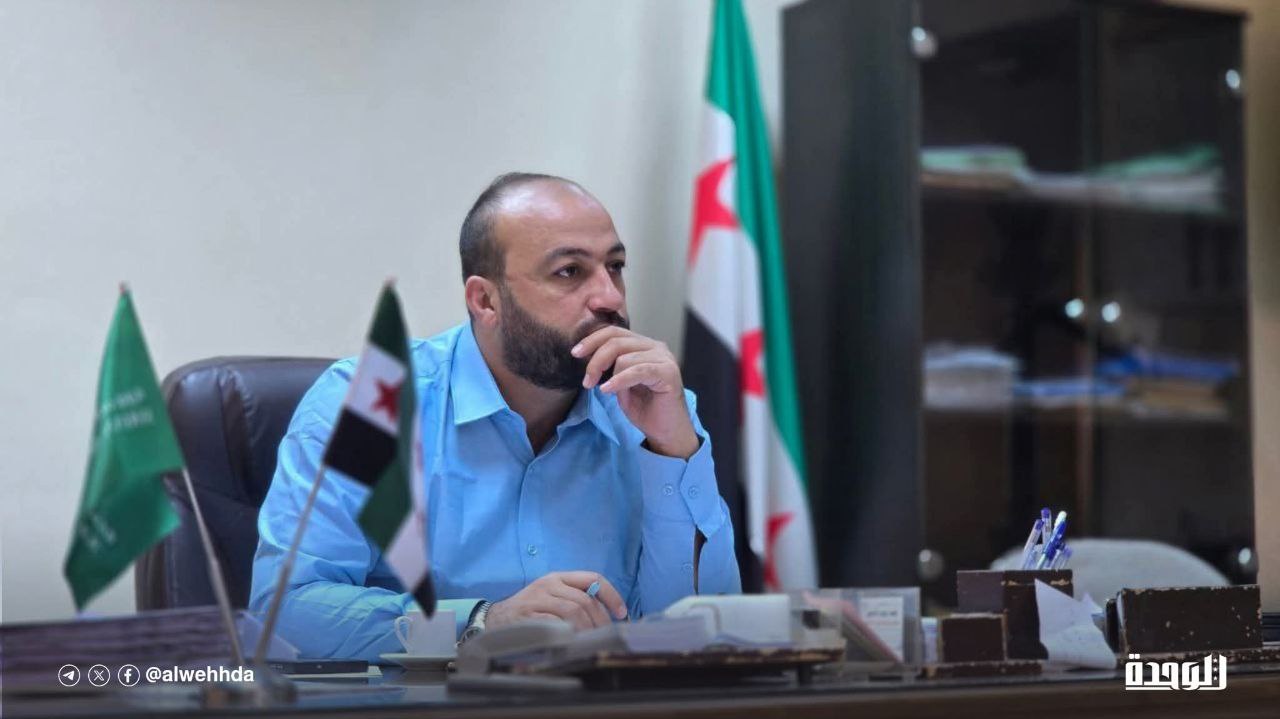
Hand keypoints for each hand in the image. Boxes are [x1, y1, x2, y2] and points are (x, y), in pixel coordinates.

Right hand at [487, 571, 627, 630]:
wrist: (493, 619)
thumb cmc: (529, 611)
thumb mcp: (551, 597)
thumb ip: (574, 600)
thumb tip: (605, 618)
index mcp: (558, 578)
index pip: (592, 578)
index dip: (611, 594)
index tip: (621, 612)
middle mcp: (549, 584)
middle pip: (585, 599)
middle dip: (601, 620)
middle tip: (605, 635)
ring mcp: (537, 599)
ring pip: (573, 610)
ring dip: (587, 629)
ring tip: (591, 641)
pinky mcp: (528, 615)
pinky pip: (555, 623)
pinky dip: (568, 633)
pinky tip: (573, 642)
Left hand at [572, 327, 699, 458]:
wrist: (666, 431)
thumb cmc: (644, 408)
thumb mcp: (620, 383)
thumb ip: (610, 367)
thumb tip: (588, 356)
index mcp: (643, 345)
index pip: (614, 332)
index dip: (592, 340)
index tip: (575, 353)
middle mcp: (655, 347)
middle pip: (616, 341)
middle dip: (596, 360)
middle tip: (587, 380)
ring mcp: (664, 358)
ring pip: (624, 357)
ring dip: (608, 375)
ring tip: (603, 390)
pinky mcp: (668, 372)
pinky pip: (637, 371)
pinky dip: (619, 380)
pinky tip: (608, 390)